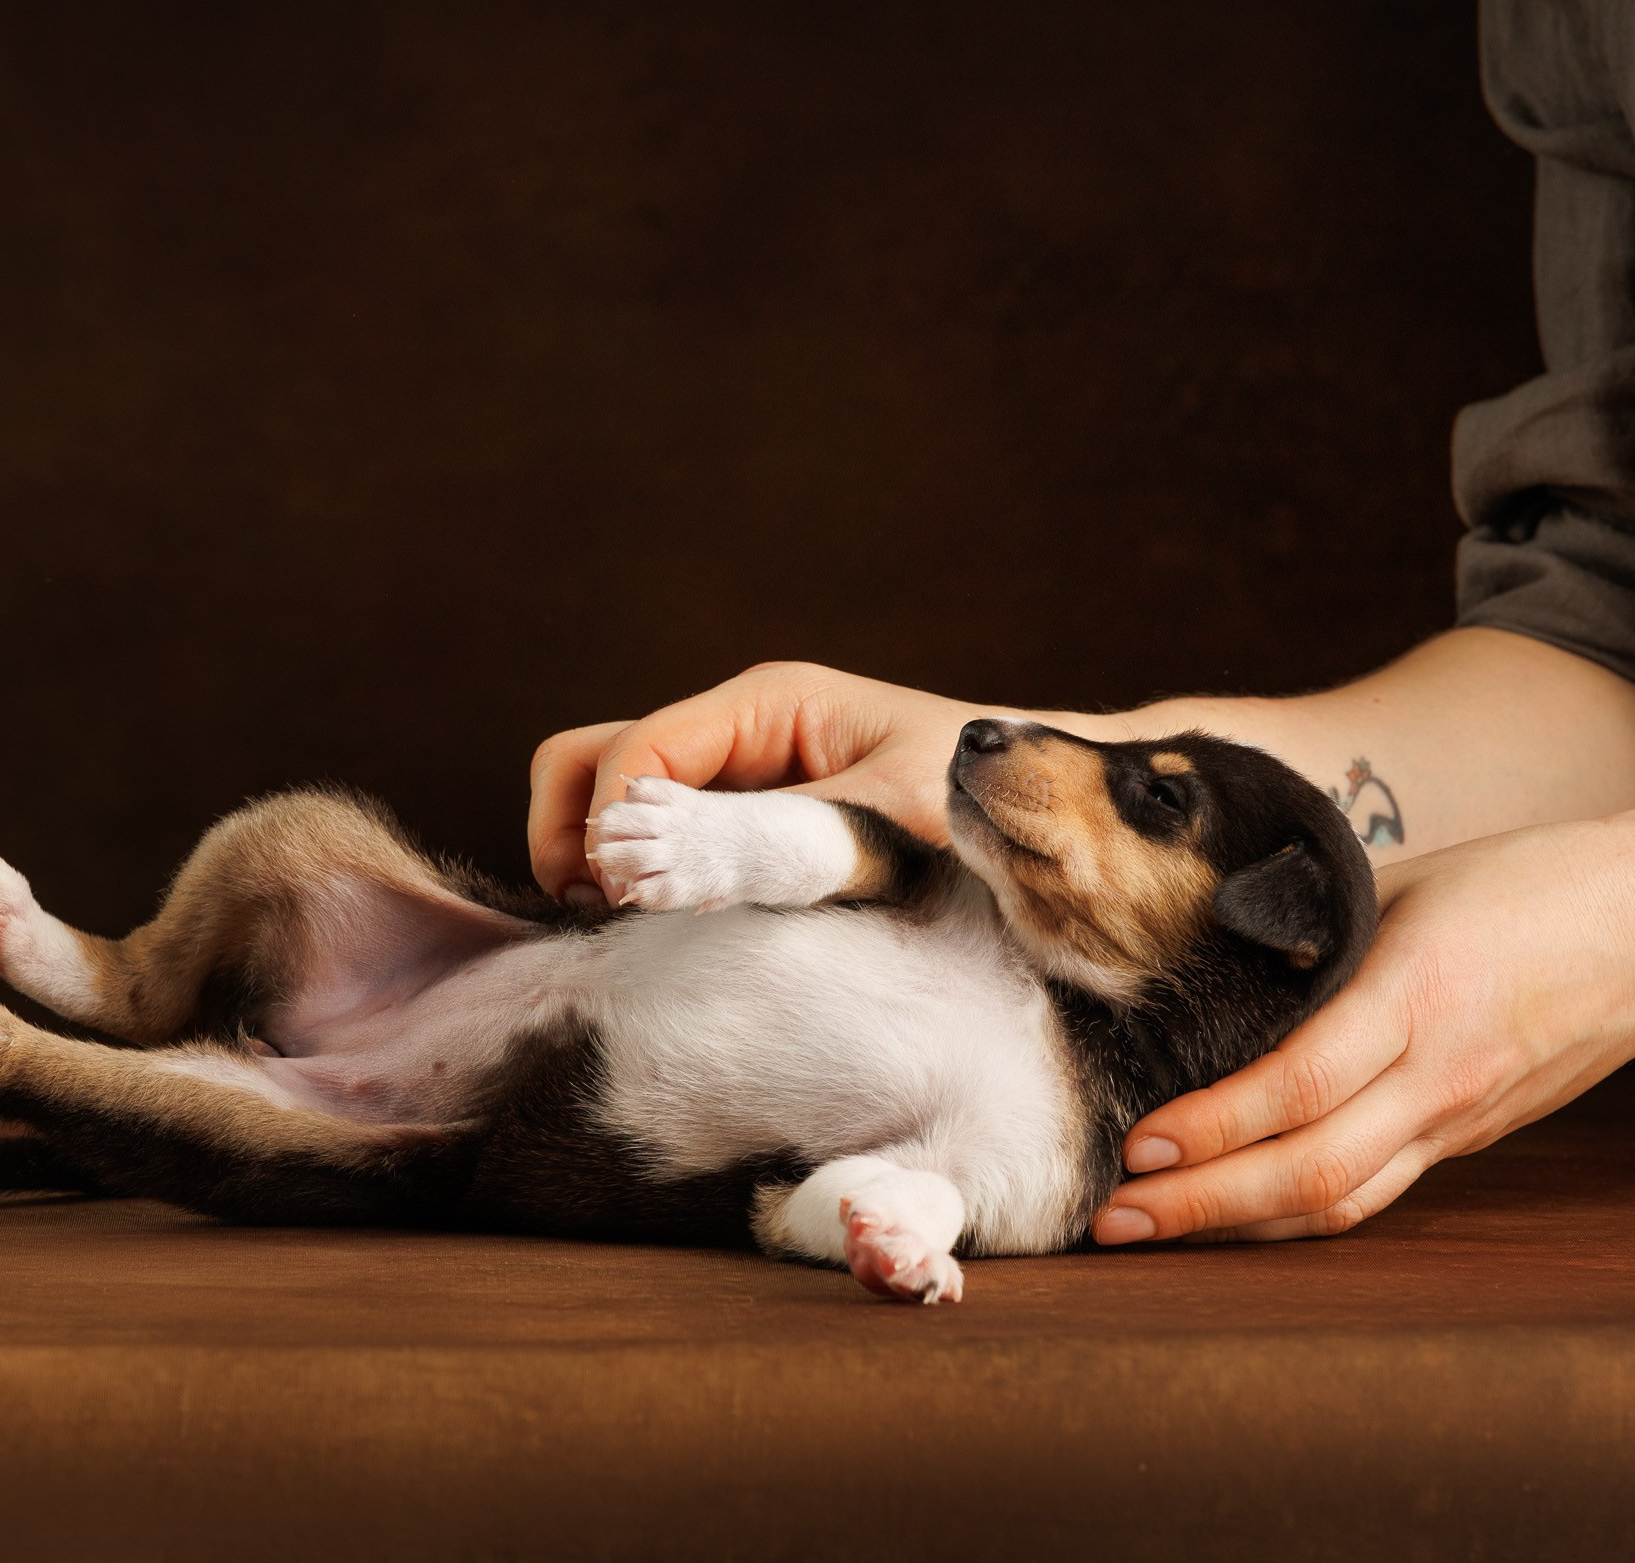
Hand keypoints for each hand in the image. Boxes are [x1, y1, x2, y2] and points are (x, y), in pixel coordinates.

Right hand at [527, 662, 1121, 902]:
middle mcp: (740, 732)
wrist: (1061, 818)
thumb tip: (656, 866)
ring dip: (599, 862)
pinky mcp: (752, 830)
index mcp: (768, 701)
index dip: (608, 826)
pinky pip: (662, 846)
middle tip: (600, 914)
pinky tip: (673, 933)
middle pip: (591, 760)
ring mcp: (740, 781)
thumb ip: (778, 839)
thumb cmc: (988, 802)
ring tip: (630, 927)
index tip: (624, 900)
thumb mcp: (888, 821)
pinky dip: (642, 885)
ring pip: (612, 803)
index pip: (632, 751)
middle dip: (572, 833)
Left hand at [1092, 813, 1634, 1243]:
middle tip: (1112, 1220)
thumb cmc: (1526, 884)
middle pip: (1311, 1170)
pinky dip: (1295, 1211)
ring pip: (1339, 1200)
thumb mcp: (1407, 885)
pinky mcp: (1468, 1137)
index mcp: (1418, 993)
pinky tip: (1232, 1211)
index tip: (1136, 1142)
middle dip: (1201, 1206)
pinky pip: (1372, 1191)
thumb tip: (1201, 961)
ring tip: (1149, 1228)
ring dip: (1238, 1226)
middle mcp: (1440, 1075)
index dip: (1213, 1127)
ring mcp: (1458, 1117)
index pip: (1300, 1085)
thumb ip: (1313, 931)